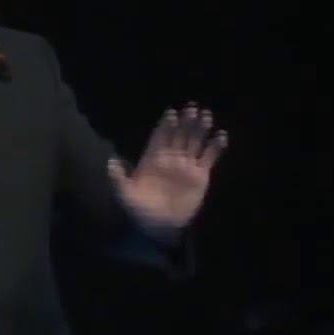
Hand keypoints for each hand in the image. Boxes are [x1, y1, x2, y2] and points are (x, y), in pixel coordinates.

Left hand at [108, 103, 227, 234]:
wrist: (159, 227)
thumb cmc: (140, 209)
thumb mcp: (125, 194)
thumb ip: (119, 178)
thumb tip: (111, 161)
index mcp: (153, 158)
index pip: (160, 136)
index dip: (166, 125)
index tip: (171, 113)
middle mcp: (171, 157)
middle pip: (179, 134)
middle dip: (185, 121)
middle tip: (192, 108)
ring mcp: (186, 165)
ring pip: (195, 141)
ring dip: (200, 128)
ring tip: (207, 115)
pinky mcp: (200, 175)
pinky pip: (210, 157)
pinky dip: (216, 146)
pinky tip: (221, 135)